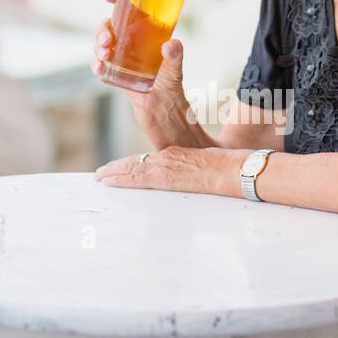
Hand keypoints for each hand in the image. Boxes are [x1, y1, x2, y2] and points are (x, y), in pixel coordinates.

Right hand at [91, 0, 199, 150]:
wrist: (166, 121)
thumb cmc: (173, 95)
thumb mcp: (174, 75)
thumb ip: (174, 59)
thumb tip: (171, 44)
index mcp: (150, 37)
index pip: (133, 11)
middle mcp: (137, 45)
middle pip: (113, 26)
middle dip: (103, 27)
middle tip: (106, 40)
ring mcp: (126, 60)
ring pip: (105, 44)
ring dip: (98, 44)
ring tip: (103, 53)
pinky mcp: (119, 75)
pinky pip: (102, 65)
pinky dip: (97, 64)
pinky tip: (99, 69)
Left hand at [95, 145, 248, 198]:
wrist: (238, 169)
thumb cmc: (230, 169)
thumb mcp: (207, 168)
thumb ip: (193, 172)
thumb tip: (192, 178)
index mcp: (177, 155)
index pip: (148, 160)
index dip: (131, 165)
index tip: (118, 168)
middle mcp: (168, 158)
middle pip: (136, 162)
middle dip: (116, 169)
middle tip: (100, 174)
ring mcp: (167, 166)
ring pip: (132, 168)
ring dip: (113, 173)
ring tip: (99, 177)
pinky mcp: (167, 177)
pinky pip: (138, 177)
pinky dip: (120, 179)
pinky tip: (108, 181)